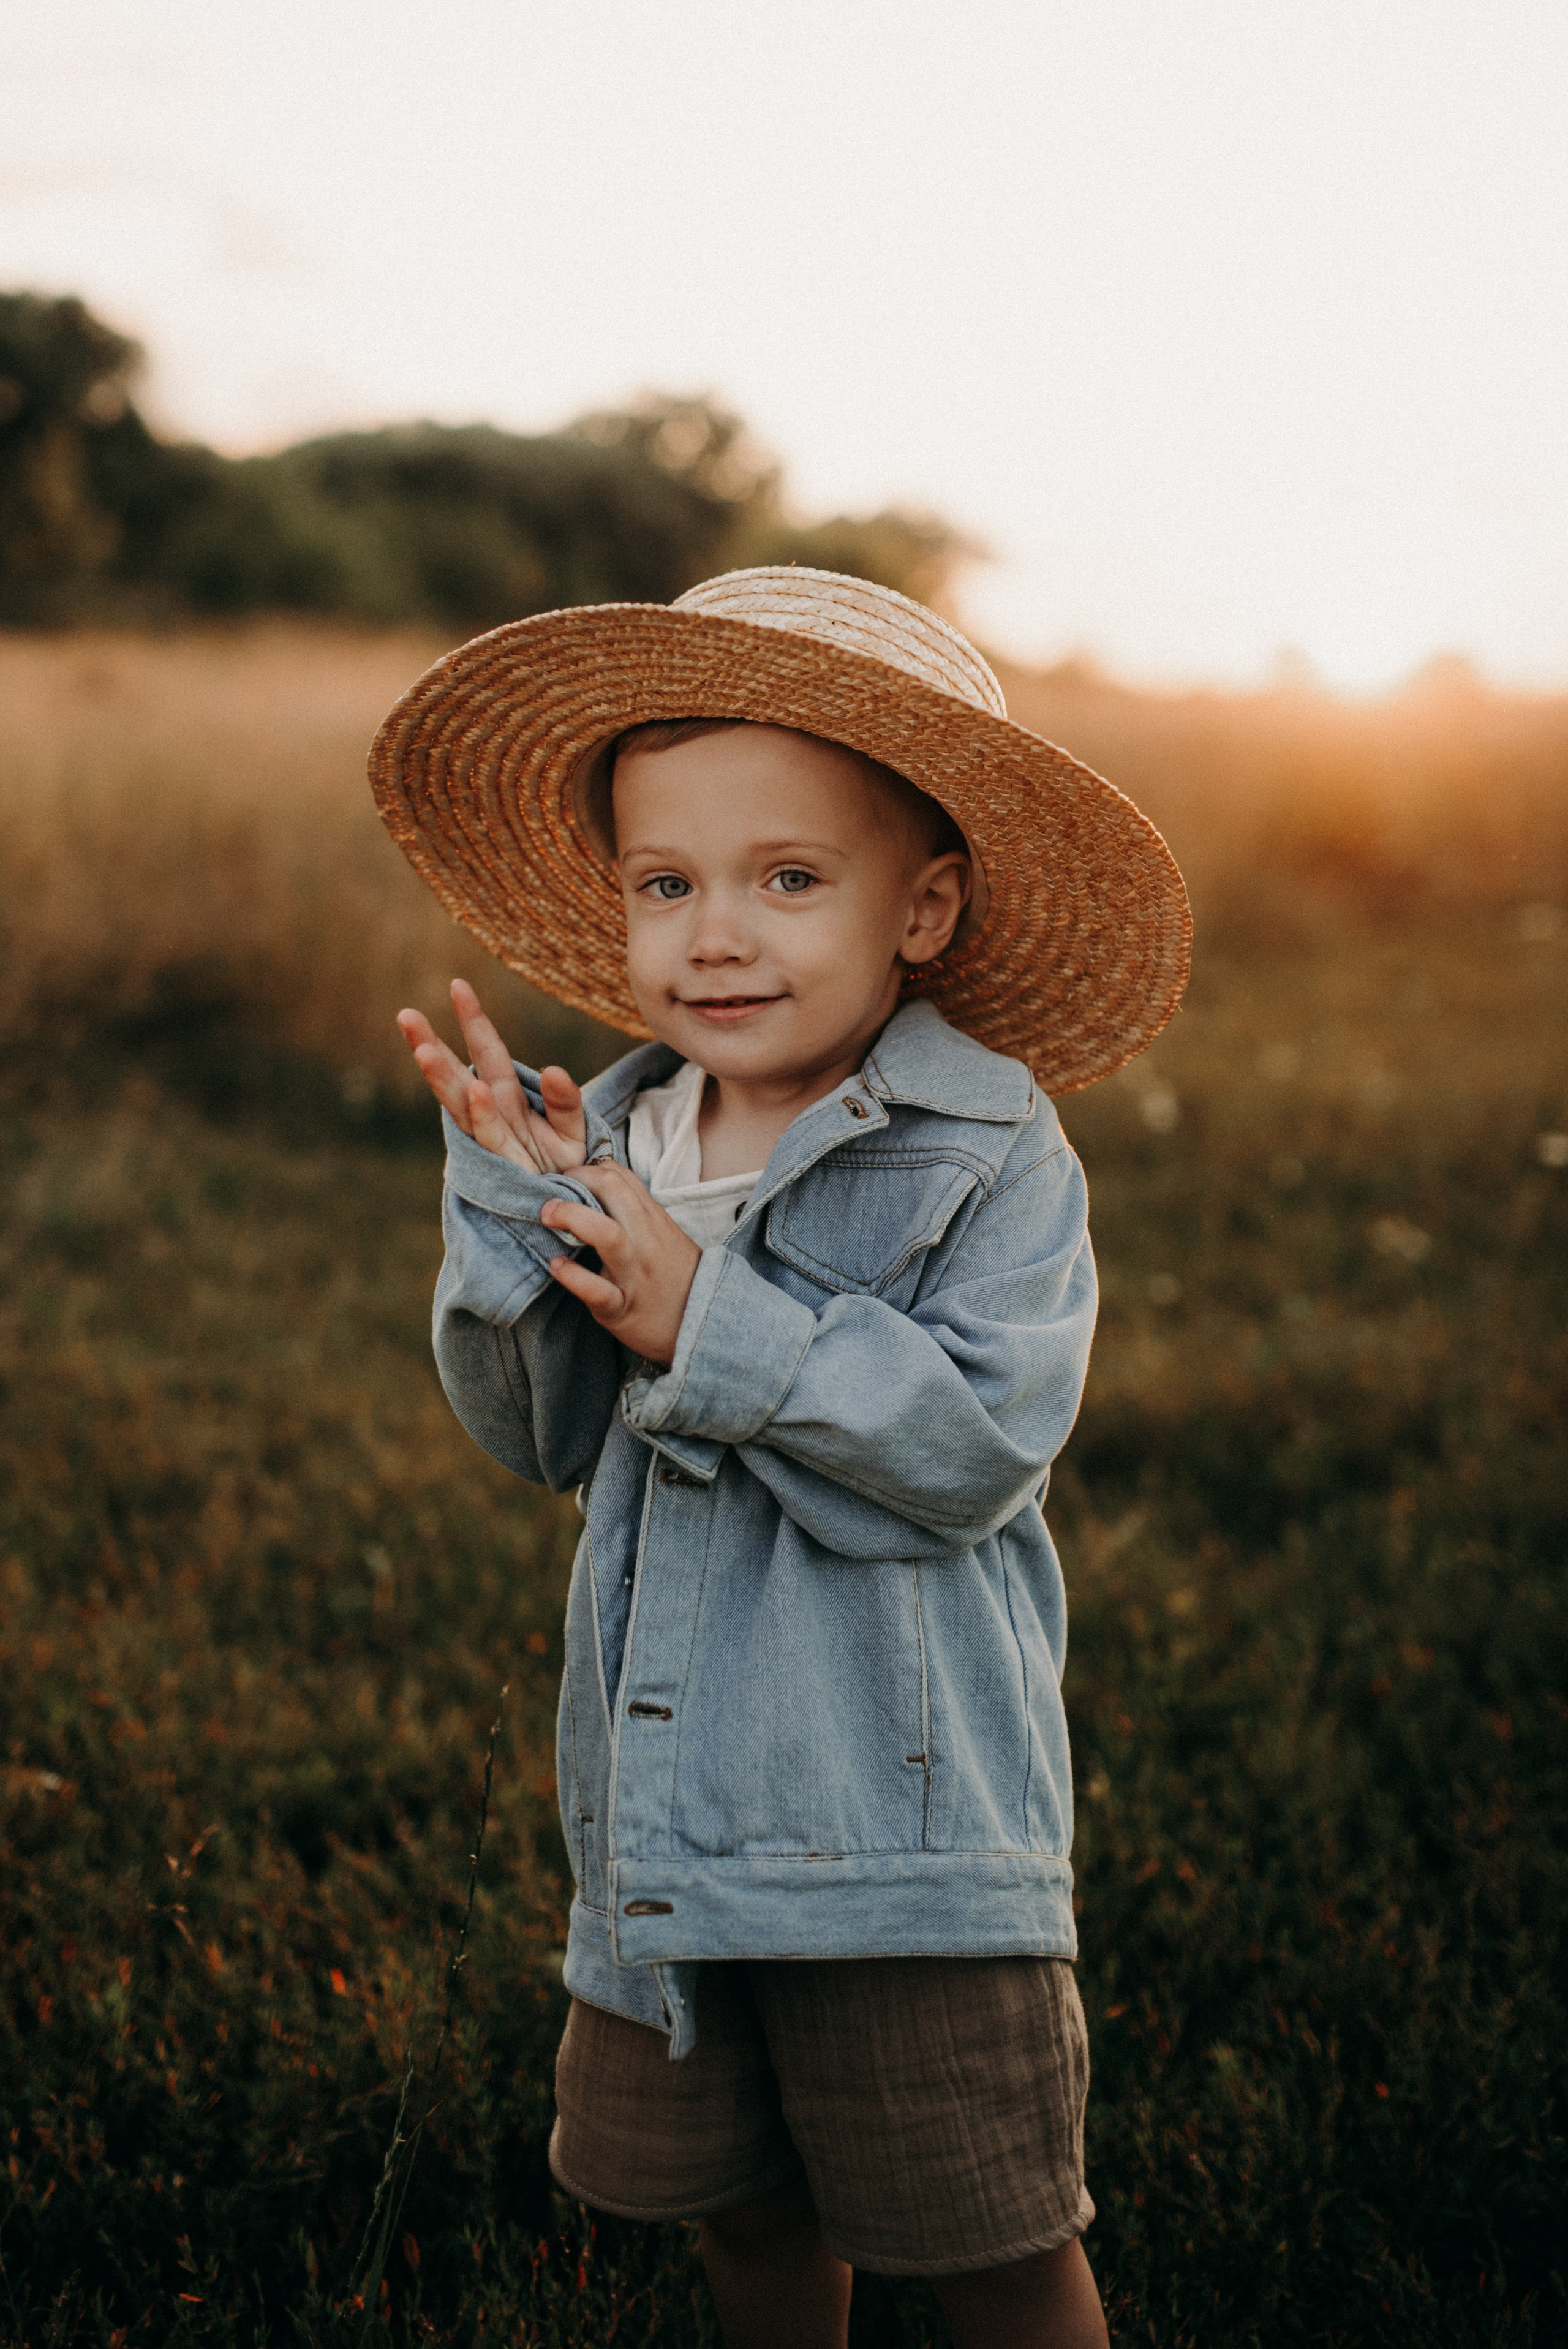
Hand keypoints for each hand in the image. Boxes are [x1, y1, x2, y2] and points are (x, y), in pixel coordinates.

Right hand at [397, 980, 587, 1172]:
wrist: (574, 1211)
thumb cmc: (569, 1168)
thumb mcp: (574, 1130)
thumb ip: (565, 1101)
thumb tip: (554, 1071)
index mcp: (507, 1096)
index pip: (487, 1050)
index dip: (473, 1019)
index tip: (458, 986)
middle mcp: (492, 1114)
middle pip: (456, 1074)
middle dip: (431, 1046)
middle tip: (406, 1016)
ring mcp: (491, 1139)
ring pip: (459, 1105)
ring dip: (443, 1078)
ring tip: (425, 1051)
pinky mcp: (501, 1165)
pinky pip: (490, 1136)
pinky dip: (483, 1112)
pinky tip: (476, 1089)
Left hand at [540, 1164, 701, 1366]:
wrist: (704, 1324)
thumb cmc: (675, 1277)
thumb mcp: (664, 1235)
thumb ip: (636, 1212)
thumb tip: (600, 1188)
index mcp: (653, 1219)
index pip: (620, 1175)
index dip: (587, 1169)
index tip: (569, 1179)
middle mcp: (645, 1240)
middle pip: (613, 1189)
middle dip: (576, 1179)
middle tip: (550, 1191)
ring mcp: (634, 1273)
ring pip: (606, 1234)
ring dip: (571, 1216)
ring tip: (547, 1215)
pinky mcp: (623, 1308)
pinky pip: (597, 1290)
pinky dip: (573, 1276)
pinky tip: (555, 1265)